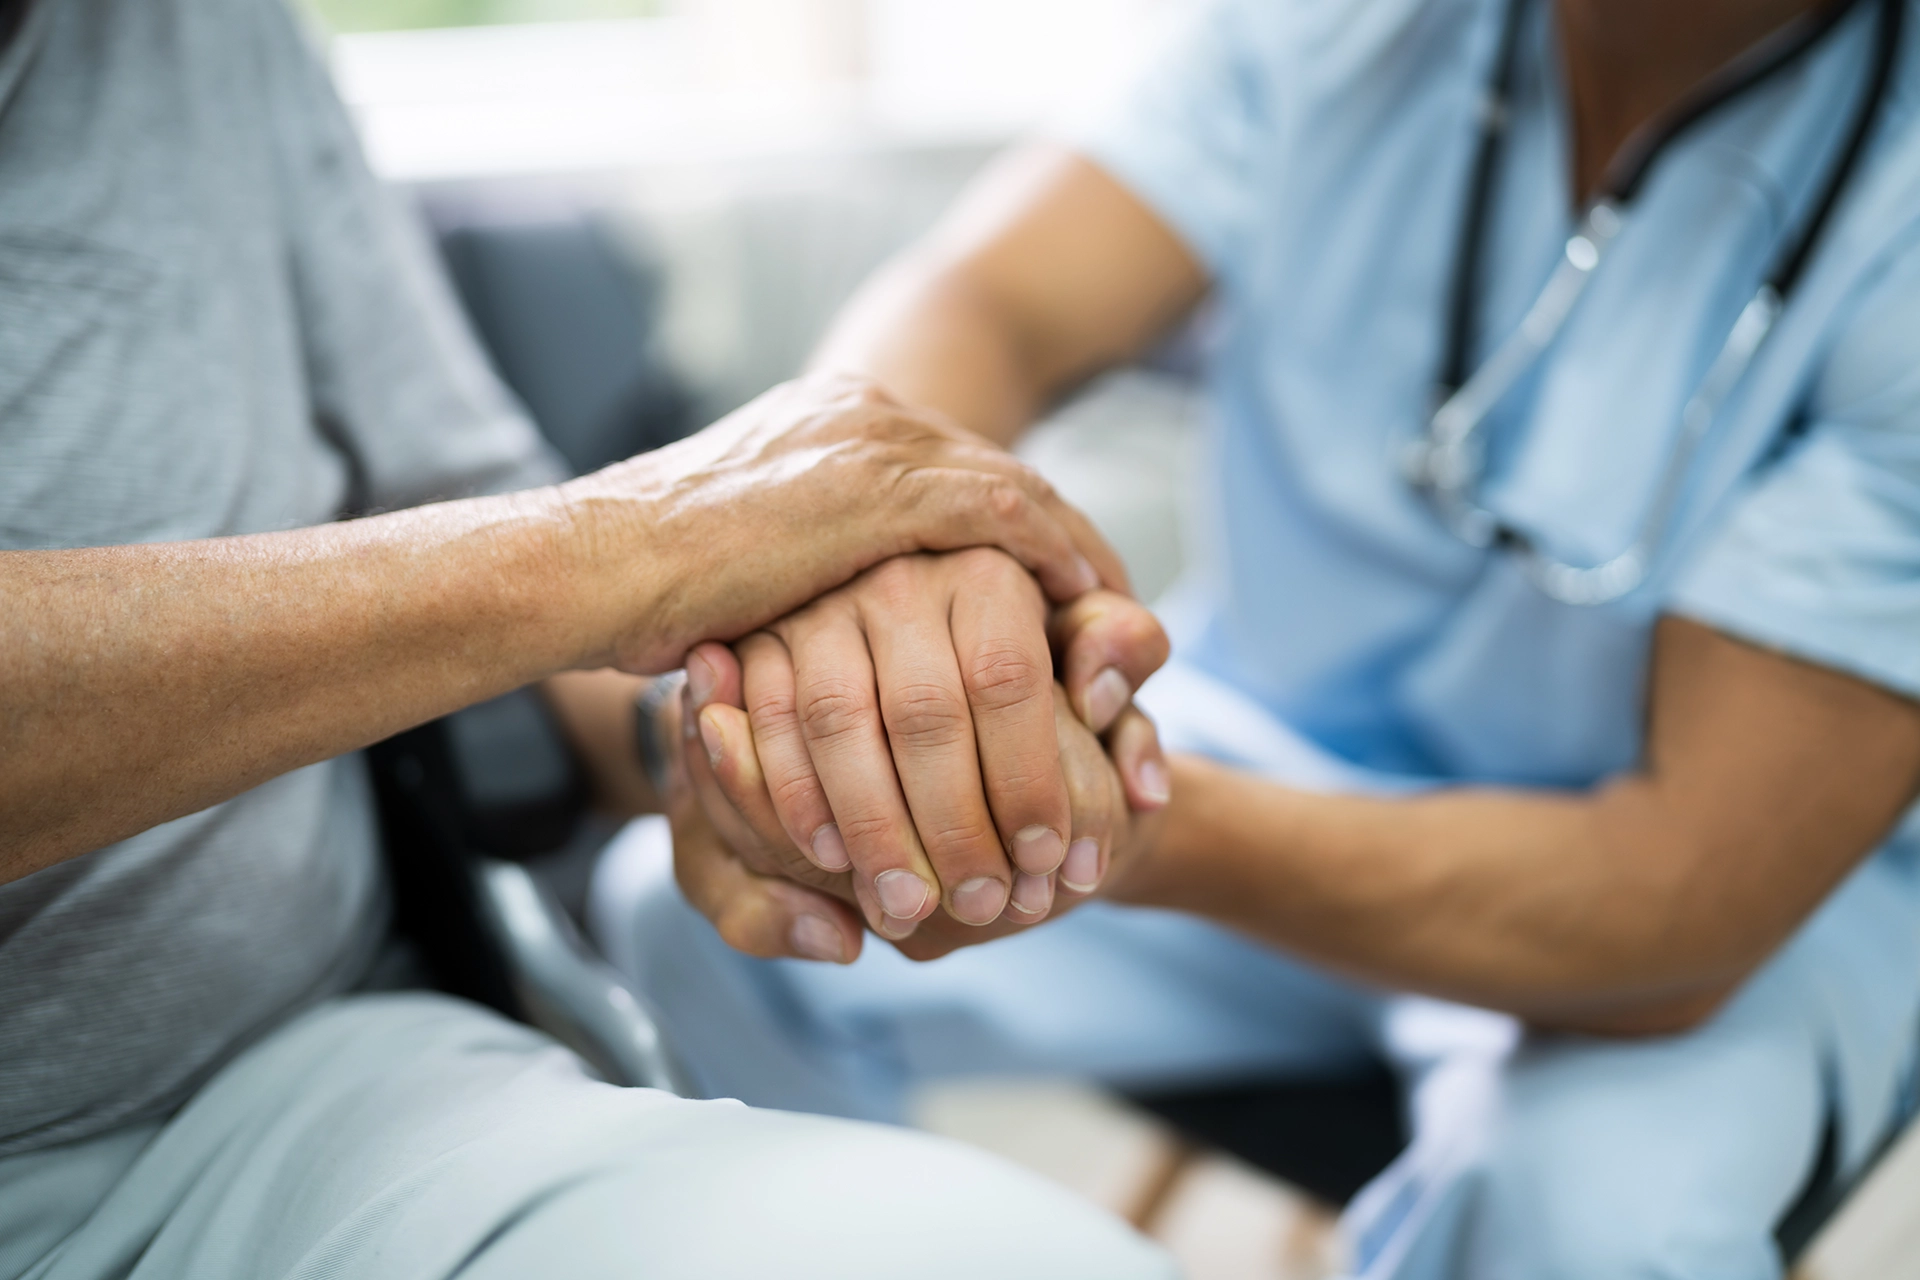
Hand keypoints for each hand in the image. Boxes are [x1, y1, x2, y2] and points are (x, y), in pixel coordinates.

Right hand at [557, 374, 1128, 674]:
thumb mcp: (746, 565)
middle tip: (1112, 593)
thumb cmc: (646, 588)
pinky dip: (1051, 553)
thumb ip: (806, 570)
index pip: (952, 468)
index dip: (1014, 524)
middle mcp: (857, 413)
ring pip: (1013, 487)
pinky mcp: (873, 485)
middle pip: (996, 470)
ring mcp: (868, 441)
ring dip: (1073, 549)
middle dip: (1062, 534)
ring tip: (1116, 607)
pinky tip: (1085, 598)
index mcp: (827, 420)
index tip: (1054, 580)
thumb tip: (828, 623)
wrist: (593, 567)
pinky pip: (998, 514)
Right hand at [706, 549, 1166, 939]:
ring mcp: (822, 604)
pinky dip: (797, 797)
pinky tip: (834, 860)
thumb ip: (1123, 655)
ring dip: (872, 827)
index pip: (1008, 680)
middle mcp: (900, 575)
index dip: (1028, 778)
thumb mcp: (1088, 637)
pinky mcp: (759, 638)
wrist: (927, 617)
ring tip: (908, 907)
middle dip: (953, 825)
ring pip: (840, 721)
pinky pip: (771, 723)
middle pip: (924, 710)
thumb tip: (1101, 697)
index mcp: (988, 570)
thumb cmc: (1025, 642)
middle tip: (982, 908)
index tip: (1048, 859)